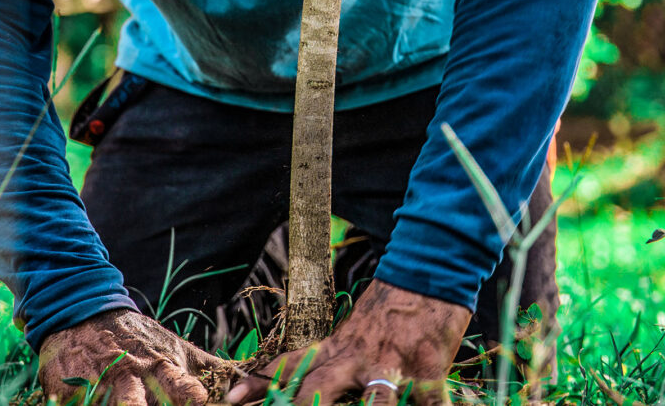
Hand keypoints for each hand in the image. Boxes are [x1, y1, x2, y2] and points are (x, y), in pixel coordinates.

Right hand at [38, 308, 230, 405]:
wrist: (83, 313)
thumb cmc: (139, 340)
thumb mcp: (175, 348)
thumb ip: (213, 368)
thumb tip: (252, 380)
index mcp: (162, 367)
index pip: (182, 387)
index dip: (190, 394)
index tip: (200, 398)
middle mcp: (132, 378)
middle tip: (151, 405)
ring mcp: (99, 386)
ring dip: (124, 405)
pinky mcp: (70, 394)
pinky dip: (88, 404)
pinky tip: (89, 403)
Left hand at [226, 280, 471, 405]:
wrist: (428, 272)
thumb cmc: (391, 306)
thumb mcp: (355, 330)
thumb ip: (336, 357)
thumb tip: (310, 381)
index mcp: (339, 348)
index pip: (292, 366)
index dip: (261, 383)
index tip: (231, 398)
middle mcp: (359, 358)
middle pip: (320, 390)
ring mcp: (394, 365)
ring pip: (376, 404)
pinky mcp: (429, 372)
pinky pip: (432, 404)